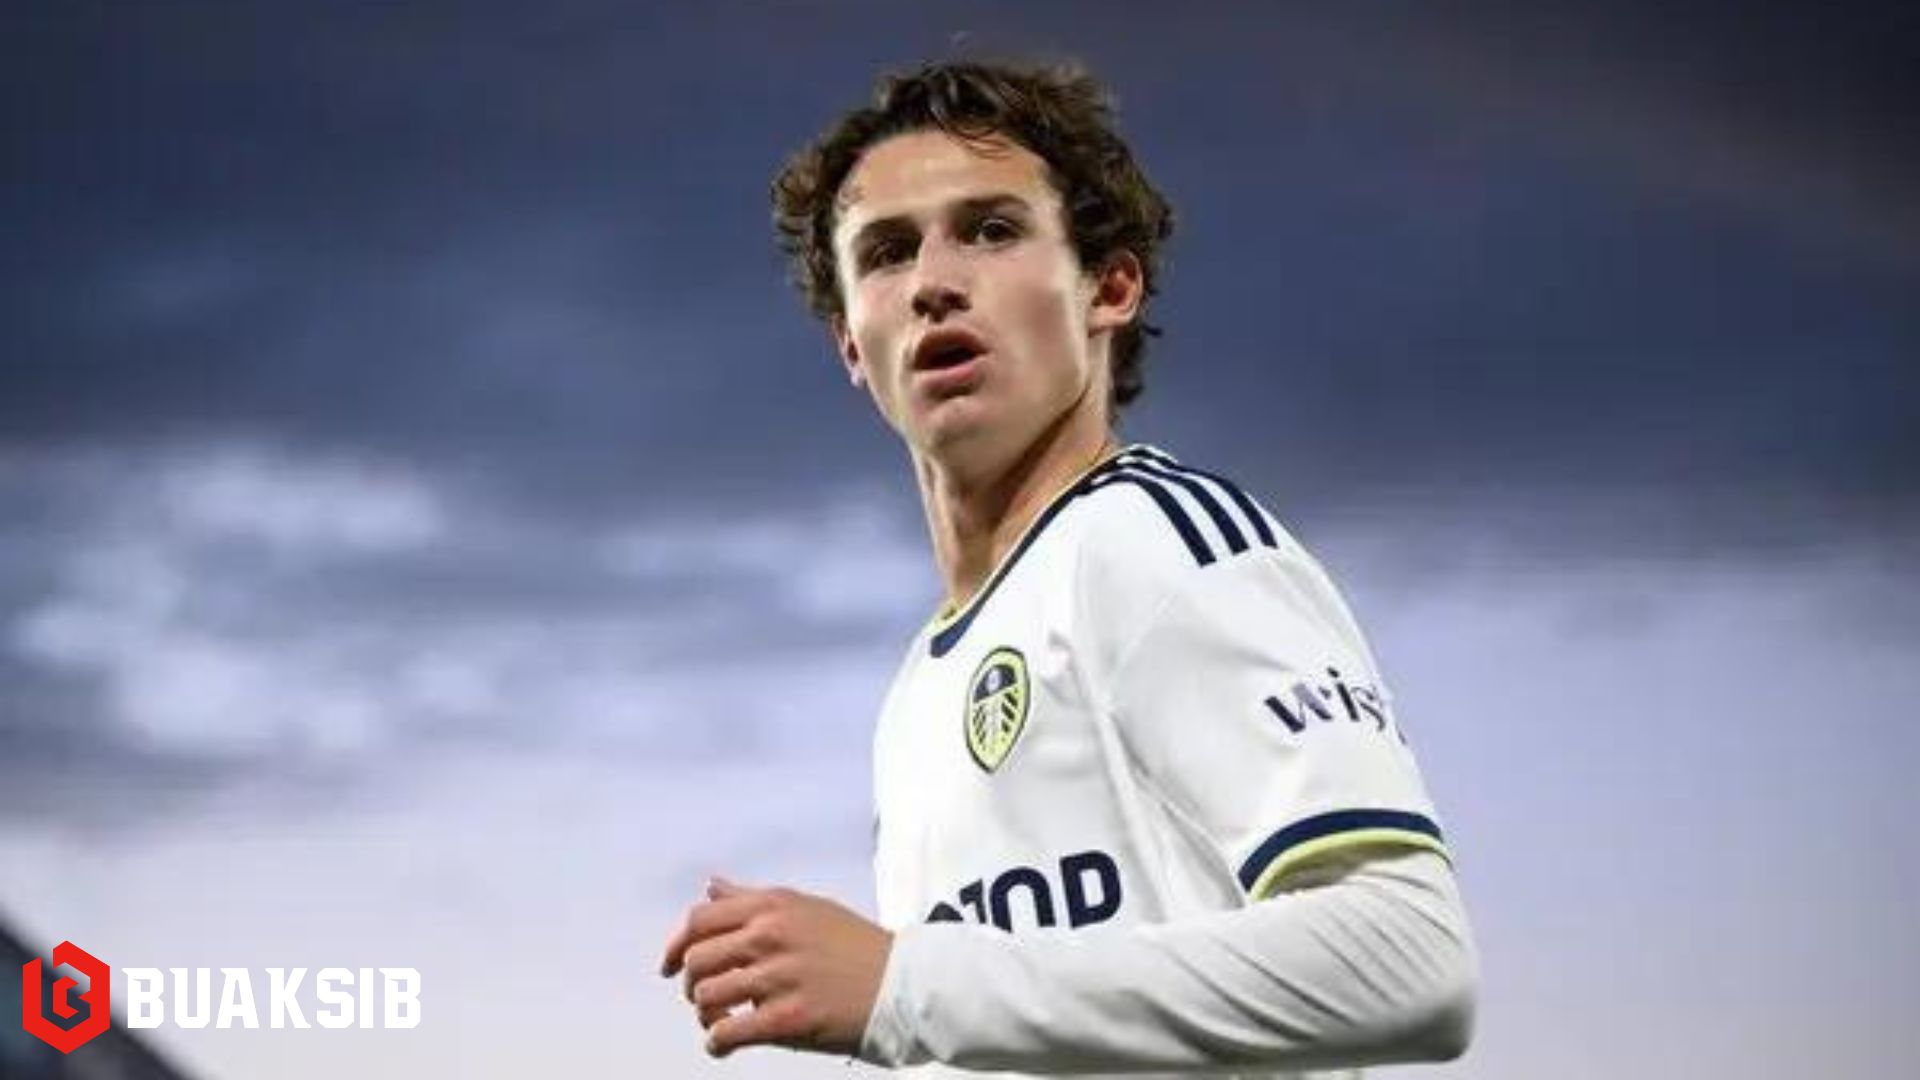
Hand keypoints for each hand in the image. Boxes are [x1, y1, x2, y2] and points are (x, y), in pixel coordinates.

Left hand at [659, 877, 893, 1057]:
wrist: (904, 985)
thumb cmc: (856, 946)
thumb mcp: (806, 907)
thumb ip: (754, 899)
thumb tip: (713, 886)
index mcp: (773, 906)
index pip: (699, 920)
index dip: (674, 945)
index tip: (668, 965)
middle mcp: (771, 936)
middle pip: (696, 960)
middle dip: (691, 984)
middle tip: (704, 998)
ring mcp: (778, 978)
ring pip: (706, 997)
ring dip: (705, 1015)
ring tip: (720, 1022)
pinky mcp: (788, 1019)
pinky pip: (727, 1033)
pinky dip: (716, 1043)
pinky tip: (724, 1045)